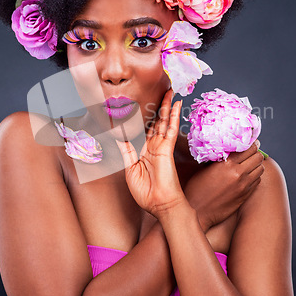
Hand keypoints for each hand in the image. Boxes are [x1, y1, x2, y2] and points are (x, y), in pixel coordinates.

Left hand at [116, 90, 183, 217]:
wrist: (160, 204)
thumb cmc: (145, 192)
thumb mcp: (130, 170)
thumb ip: (126, 151)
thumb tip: (118, 136)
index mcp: (142, 152)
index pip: (141, 130)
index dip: (137, 118)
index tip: (133, 104)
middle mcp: (152, 146)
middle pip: (155, 122)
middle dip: (156, 107)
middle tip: (158, 91)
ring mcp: (161, 146)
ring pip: (164, 121)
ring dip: (166, 106)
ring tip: (169, 91)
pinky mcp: (167, 148)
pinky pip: (172, 128)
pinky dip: (174, 116)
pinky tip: (177, 104)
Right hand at [184, 141, 264, 231]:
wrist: (198, 212)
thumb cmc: (196, 188)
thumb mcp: (204, 168)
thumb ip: (219, 158)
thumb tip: (228, 149)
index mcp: (227, 164)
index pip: (248, 147)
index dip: (250, 143)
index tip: (247, 142)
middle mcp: (238, 174)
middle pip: (258, 157)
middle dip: (255, 153)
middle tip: (249, 152)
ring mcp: (244, 186)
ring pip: (261, 169)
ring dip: (256, 164)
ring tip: (248, 164)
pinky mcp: (246, 195)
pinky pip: (257, 181)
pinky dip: (254, 176)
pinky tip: (246, 176)